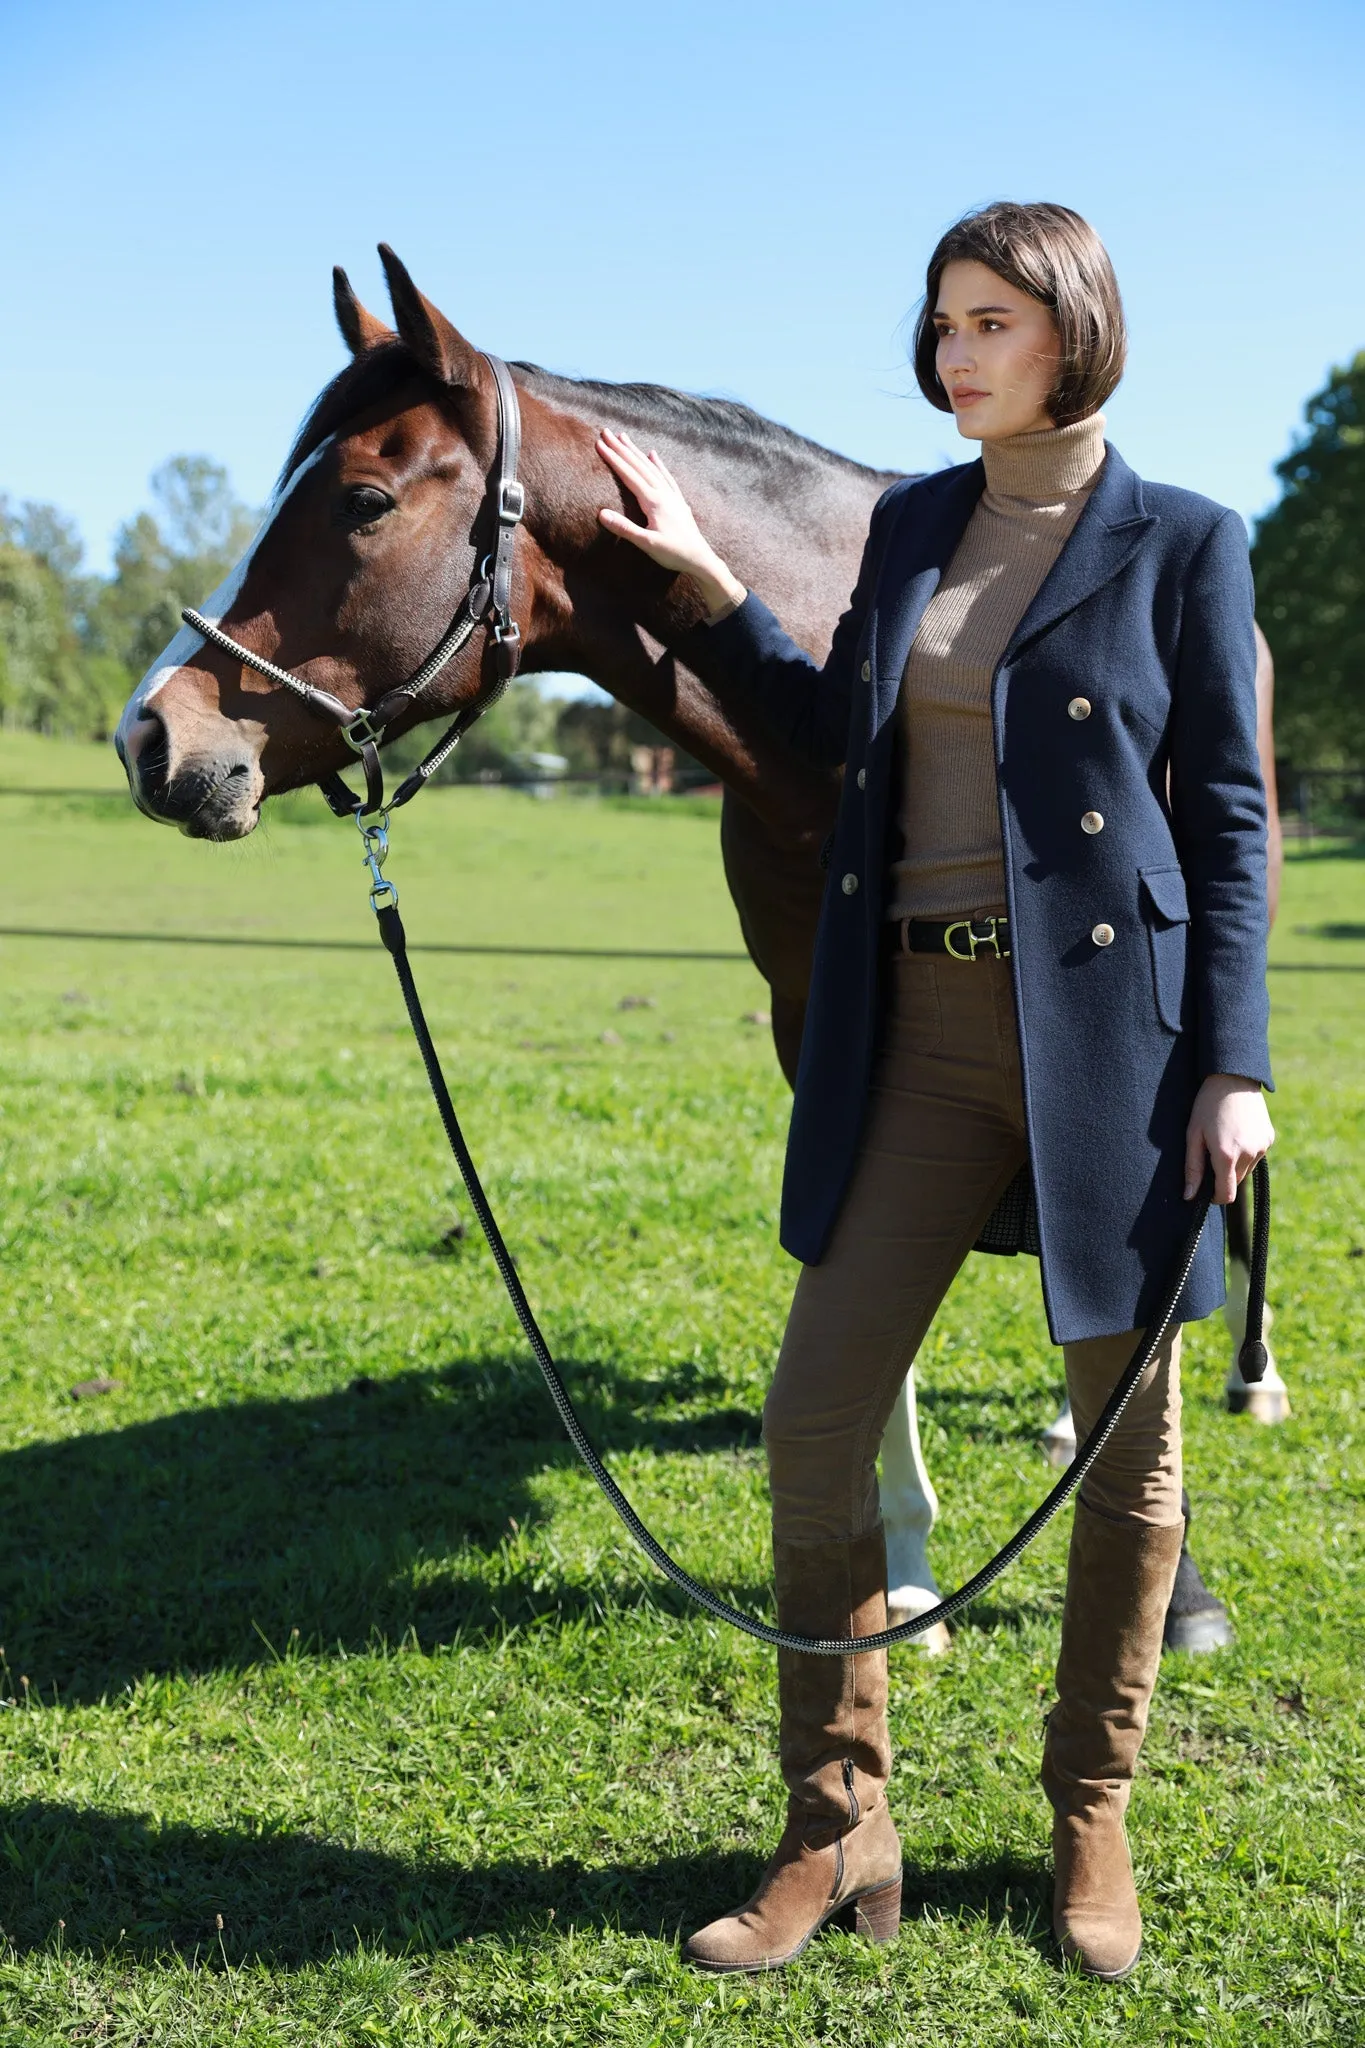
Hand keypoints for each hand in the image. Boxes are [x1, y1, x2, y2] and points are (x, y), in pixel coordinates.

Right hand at [596, 428, 746, 619]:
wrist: (700, 558)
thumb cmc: (673, 553)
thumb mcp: (646, 544)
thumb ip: (624, 528)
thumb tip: (601, 514)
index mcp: (653, 501)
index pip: (629, 474)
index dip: (613, 458)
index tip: (599, 444)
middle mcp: (663, 493)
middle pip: (638, 465)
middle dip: (621, 448)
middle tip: (606, 432)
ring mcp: (671, 495)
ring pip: (651, 467)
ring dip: (636, 451)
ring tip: (624, 437)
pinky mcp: (677, 500)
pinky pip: (666, 476)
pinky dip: (658, 464)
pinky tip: (653, 454)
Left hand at [1184, 1074, 1274, 1202]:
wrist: (1233, 1078)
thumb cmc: (1207, 1106)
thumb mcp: (1193, 1135)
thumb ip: (1193, 1168)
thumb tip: (1189, 1196)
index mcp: (1227, 1155)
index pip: (1226, 1195)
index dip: (1214, 1197)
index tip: (1206, 1190)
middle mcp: (1249, 1154)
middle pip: (1235, 1182)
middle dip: (1223, 1176)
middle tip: (1211, 1153)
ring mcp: (1262, 1146)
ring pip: (1246, 1169)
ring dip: (1235, 1164)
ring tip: (1224, 1139)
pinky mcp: (1270, 1138)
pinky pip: (1256, 1155)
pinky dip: (1246, 1151)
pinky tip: (1237, 1132)